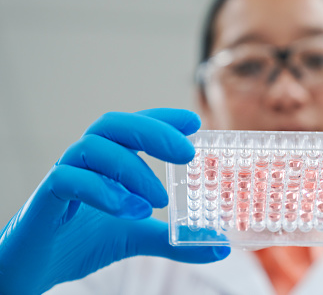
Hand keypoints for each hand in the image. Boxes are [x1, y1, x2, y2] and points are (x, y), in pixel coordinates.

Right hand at [0, 108, 229, 294]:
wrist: (38, 268)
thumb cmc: (85, 240)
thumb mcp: (137, 235)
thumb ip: (173, 239)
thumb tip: (220, 248)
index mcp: (106, 160)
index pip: (134, 125)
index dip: (162, 118)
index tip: (194, 123)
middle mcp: (85, 159)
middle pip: (113, 124)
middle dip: (153, 132)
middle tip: (187, 153)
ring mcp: (63, 174)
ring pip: (92, 148)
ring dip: (131, 170)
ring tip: (158, 200)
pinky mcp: (45, 197)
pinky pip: (69, 179)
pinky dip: (104, 191)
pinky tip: (131, 212)